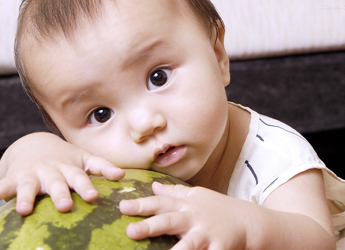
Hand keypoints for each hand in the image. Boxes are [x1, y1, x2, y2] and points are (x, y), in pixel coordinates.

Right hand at [0, 132, 124, 215]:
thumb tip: (123, 175)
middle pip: (56, 183)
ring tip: (24, 209)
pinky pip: (5, 185)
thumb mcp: (84, 159)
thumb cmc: (65, 158)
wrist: (35, 145)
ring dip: (26, 196)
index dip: (86, 187)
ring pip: (28, 186)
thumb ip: (103, 167)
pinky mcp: (14, 178)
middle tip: (65, 206)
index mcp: (69, 169)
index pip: (79, 178)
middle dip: (60, 194)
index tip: (93, 197)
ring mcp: (32, 175)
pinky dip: (0, 190)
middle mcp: (51, 172)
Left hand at [119, 182, 247, 249]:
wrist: (247, 220)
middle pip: (170, 221)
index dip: (142, 204)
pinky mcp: (220, 248)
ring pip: (189, 244)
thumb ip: (174, 193)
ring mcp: (207, 234)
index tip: (122, 206)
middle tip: (131, 231)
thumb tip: (153, 186)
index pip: (161, 203)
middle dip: (150, 226)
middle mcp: (194, 218)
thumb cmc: (218, 208)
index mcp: (186, 206)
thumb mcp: (196, 196)